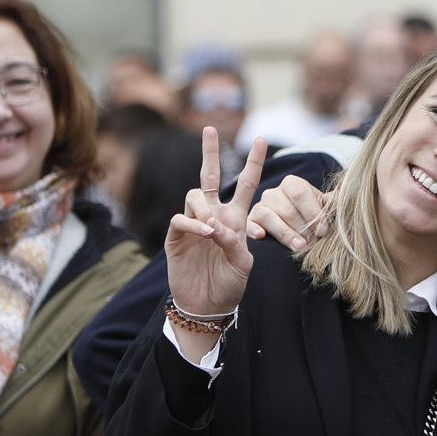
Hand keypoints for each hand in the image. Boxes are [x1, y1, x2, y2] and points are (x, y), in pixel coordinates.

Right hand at [165, 129, 267, 318]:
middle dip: (209, 152)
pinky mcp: (176, 238)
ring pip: (194, 196)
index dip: (253, 163)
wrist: (207, 306)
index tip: (260, 139)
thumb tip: (217, 227)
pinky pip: (180, 219)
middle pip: (209, 176)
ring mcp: (193, 225)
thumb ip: (235, 243)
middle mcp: (213, 216)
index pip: (245, 185)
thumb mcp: (242, 264)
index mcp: (235, 219)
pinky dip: (192, 223)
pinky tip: (204, 233)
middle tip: (209, 129)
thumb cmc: (229, 285)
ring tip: (212, 228)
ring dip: (204, 207)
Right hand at [246, 174, 331, 250]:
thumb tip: (337, 200)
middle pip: (287, 209)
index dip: (313, 212)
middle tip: (313, 244)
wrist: (294, 229)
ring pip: (270, 217)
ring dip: (286, 234)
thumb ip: (330, 204)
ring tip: (299, 247)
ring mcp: (259, 207)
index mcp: (292, 184)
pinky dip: (254, 230)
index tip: (322, 231)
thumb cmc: (310, 218)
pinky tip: (262, 237)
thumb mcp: (321, 209)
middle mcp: (273, 193)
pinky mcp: (250, 222)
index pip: (301, 193)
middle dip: (302, 228)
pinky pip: (250, 225)